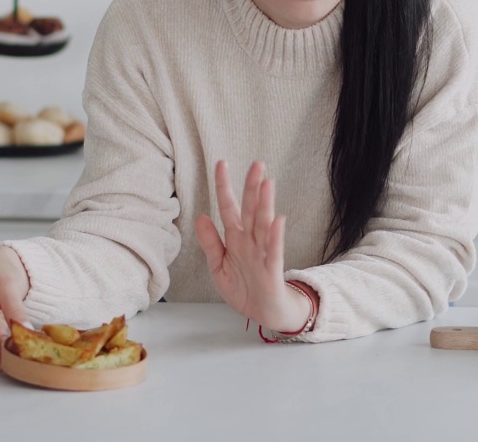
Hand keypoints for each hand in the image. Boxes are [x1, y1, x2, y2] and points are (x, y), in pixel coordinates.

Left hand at [194, 160, 309, 332]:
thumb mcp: (218, 267)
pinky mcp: (272, 270)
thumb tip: (200, 217)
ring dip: (265, 204)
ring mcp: (263, 253)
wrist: (264, 314)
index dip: (225, 187)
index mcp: (235, 239)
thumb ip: (210, 243)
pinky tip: (277, 220)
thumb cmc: (244, 289)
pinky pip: (274, 251)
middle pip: (250, 209)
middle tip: (257, 164)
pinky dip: (275, 236)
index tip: (222, 164)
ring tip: (267, 183)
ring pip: (263, 225)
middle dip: (252, 187)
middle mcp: (250, 241)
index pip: (229, 207)